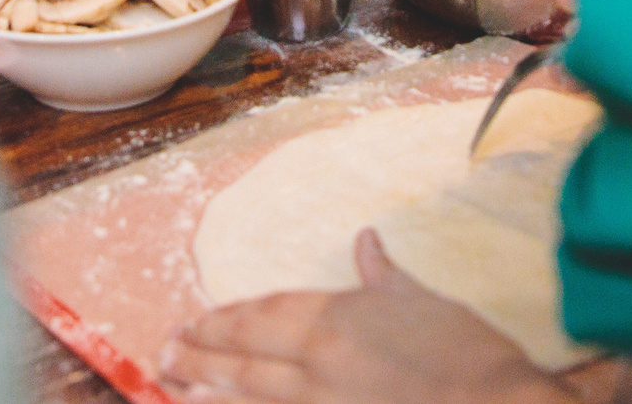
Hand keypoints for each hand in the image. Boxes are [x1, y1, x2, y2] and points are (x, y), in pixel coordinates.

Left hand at [162, 228, 571, 403]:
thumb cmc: (466, 351)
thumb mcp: (421, 301)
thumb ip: (383, 275)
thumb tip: (365, 243)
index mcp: (337, 319)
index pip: (266, 314)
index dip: (227, 318)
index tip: (197, 320)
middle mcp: (319, 364)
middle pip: (246, 356)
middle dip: (202, 353)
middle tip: (165, 352)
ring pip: (252, 397)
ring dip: (210, 390)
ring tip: (176, 386)